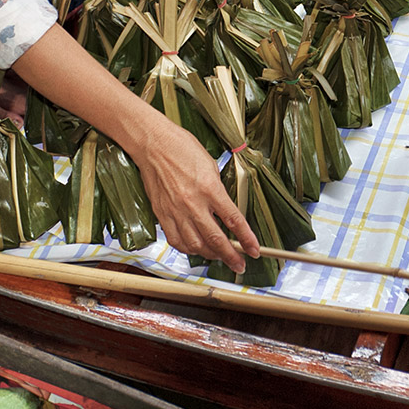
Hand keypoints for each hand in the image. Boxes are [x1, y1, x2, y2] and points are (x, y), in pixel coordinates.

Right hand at [128, 117, 260, 272]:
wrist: (153, 144)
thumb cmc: (182, 147)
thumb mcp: (210, 165)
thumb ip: (217, 190)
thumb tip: (223, 208)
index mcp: (210, 188)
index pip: (234, 220)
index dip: (246, 239)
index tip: (254, 250)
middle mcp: (193, 203)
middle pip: (216, 239)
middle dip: (231, 256)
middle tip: (239, 265)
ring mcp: (176, 211)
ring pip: (195, 245)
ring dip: (210, 255)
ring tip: (219, 256)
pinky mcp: (162, 214)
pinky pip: (176, 240)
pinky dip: (188, 249)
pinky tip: (195, 248)